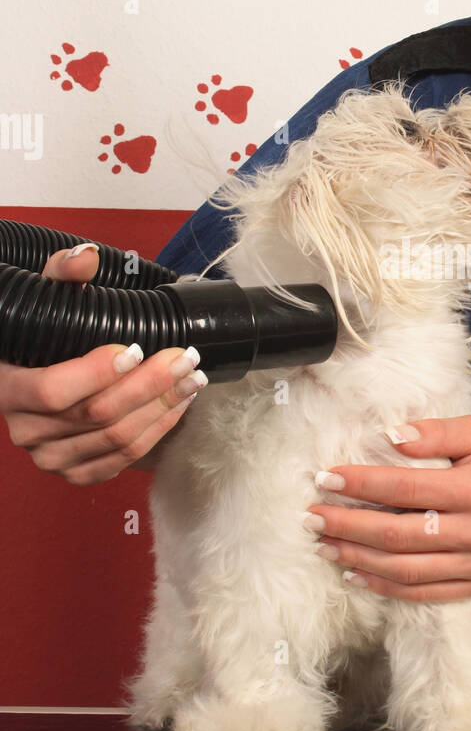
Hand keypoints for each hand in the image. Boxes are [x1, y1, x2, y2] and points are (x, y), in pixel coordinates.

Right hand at [0, 243, 206, 484]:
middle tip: (185, 357)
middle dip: (150, 384)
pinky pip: (125, 459)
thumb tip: (86, 257)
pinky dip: (159, 431)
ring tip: (193, 377)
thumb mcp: (44, 298)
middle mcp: (27, 431)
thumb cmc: (41, 338)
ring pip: (117, 439)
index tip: (136, 348)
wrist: (35, 376)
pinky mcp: (78, 472)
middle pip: (97, 415)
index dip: (98, 372)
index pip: (54, 391)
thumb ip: (61, 275)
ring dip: (164, 407)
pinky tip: (180, 404)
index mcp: (9, 389)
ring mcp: (52, 457)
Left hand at [305, 415, 470, 601]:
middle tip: (312, 516)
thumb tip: (392, 435)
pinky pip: (421, 593)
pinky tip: (353, 572)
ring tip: (323, 543)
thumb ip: (438, 432)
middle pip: (400, 534)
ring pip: (405, 569)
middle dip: (349, 525)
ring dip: (358, 557)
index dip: (363, 483)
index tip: (327, 477)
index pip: (408, 488)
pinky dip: (383, 586)